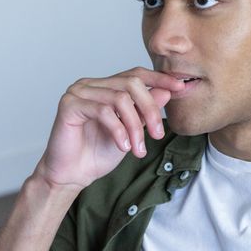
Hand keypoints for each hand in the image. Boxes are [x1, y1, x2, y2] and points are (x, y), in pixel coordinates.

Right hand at [35, 67, 187, 189]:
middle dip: (150, 109)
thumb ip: (145, 111)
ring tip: (138, 149)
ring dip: (135, 126)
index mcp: (105, 87)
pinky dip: (118, 130)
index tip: (180, 87)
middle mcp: (91, 84)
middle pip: (131, 83)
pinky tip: (122, 146)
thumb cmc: (97, 154)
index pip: (136, 74)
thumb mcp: (131, 131)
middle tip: (158, 135)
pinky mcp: (69, 104)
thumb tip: (168, 91)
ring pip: (120, 98)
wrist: (73, 175)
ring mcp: (78, 92)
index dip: (159, 78)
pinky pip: (103, 111)